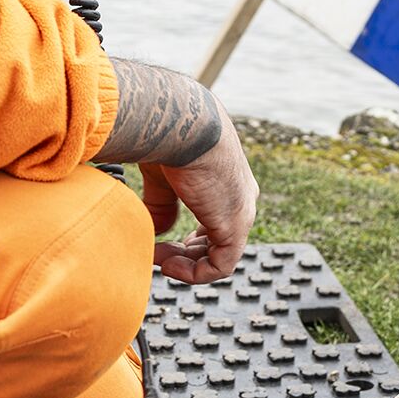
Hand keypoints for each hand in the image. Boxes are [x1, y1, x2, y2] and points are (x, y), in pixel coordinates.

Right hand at [139, 121, 258, 283]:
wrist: (182, 124)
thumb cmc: (170, 139)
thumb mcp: (164, 176)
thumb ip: (163, 205)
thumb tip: (158, 231)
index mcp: (227, 182)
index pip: (215, 221)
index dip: (189, 239)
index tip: (159, 241)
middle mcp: (240, 197)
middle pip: (218, 241)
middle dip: (186, 254)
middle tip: (157, 254)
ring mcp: (242, 212)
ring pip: (220, 256)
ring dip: (187, 265)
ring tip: (160, 261)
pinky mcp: (236, 225)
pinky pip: (221, 265)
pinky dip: (194, 273)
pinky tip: (168, 265)